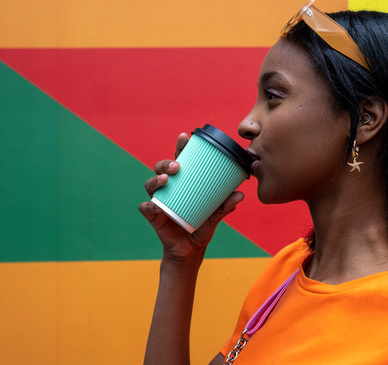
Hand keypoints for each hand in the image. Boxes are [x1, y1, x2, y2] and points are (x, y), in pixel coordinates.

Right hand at [138, 132, 244, 263]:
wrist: (191, 251)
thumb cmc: (202, 226)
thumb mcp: (215, 215)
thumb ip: (225, 205)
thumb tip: (240, 194)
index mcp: (183, 183)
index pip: (180, 160)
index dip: (180, 147)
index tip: (185, 137)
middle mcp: (169, 188)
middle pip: (161, 168)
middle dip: (166, 163)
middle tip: (177, 165)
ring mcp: (160, 201)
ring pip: (151, 184)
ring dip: (156, 179)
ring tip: (166, 179)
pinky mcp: (154, 216)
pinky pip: (147, 208)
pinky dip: (148, 205)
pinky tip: (155, 205)